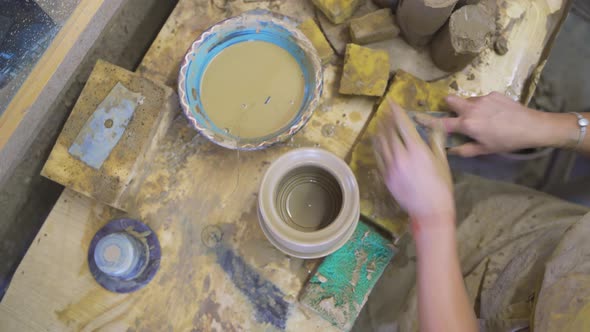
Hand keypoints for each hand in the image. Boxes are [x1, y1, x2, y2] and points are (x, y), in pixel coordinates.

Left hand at [373, 100, 454, 228]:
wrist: (430, 210)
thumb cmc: (441, 186)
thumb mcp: (442, 161)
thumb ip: (436, 142)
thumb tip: (435, 127)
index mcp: (417, 149)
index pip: (403, 125)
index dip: (396, 112)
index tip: (392, 103)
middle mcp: (401, 156)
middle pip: (389, 132)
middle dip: (386, 119)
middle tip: (385, 111)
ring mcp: (391, 167)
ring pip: (381, 143)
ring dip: (379, 131)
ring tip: (379, 123)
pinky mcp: (386, 176)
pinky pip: (378, 157)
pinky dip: (377, 146)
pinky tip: (377, 142)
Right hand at [437, 92, 543, 156]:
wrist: (532, 126)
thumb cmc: (507, 141)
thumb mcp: (485, 150)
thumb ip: (465, 150)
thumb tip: (450, 150)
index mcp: (467, 124)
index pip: (442, 122)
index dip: (428, 121)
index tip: (417, 117)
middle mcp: (471, 108)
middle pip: (449, 100)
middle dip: (448, 105)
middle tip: (456, 114)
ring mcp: (482, 99)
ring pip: (466, 99)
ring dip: (467, 107)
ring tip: (481, 118)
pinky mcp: (493, 93)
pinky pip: (481, 98)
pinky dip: (482, 105)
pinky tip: (495, 114)